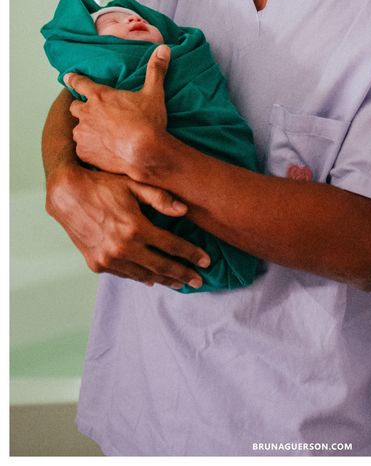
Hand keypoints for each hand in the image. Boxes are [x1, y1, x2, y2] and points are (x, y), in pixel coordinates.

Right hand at [44, 163, 209, 288]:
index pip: (172, 246)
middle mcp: (122, 248)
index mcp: (136, 228)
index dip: (192, 255)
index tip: (207, 262)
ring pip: (143, 275)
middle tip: (199, 281)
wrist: (66, 195)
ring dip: (163, 279)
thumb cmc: (103, 185)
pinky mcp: (96, 264)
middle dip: (183, 274)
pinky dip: (141, 277)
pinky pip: (125, 274)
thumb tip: (185, 211)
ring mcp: (108, 259)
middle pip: (161, 266)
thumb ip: (160, 198)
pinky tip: (152, 279)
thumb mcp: (133, 185)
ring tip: (179, 282)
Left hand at [65, 44, 170, 183]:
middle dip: (82, 108)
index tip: (68, 77)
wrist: (146, 153)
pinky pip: (83, 148)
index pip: (80, 83)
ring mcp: (83, 133)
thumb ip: (156, 70)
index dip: (73, 79)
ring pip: (78, 129)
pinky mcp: (84, 151)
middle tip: (95, 113)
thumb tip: (164, 49)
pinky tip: (105, 149)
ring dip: (87, 129)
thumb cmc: (149, 122)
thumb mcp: (154, 93)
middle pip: (75, 107)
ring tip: (102, 134)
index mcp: (100, 96)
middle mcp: (87, 113)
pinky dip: (91, 148)